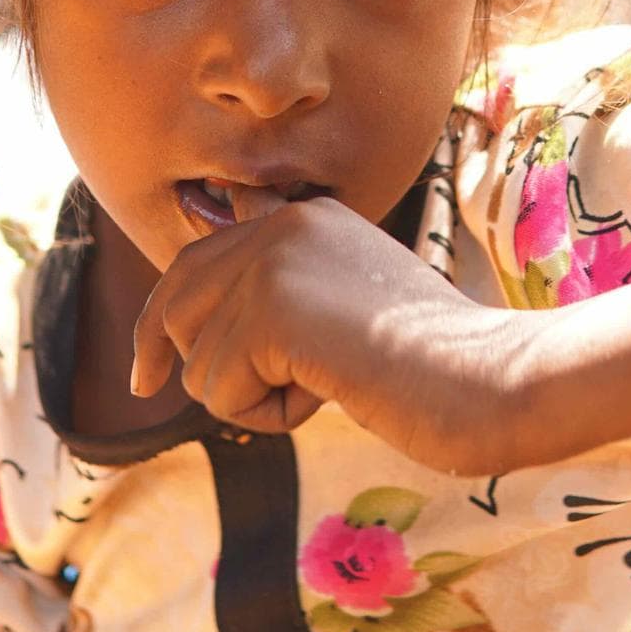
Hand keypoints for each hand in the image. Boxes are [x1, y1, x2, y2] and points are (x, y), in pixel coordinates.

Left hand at [131, 190, 535, 476]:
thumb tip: (190, 319)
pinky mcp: (269, 311)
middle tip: (215, 394)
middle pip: (176, 304)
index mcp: (306, 217)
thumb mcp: (347, 306)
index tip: (145, 369)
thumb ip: (282, 298)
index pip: (200, 256)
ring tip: (331, 383)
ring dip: (253, 397)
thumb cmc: (433, 362)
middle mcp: (282, 225)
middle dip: (191, 364)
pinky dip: (267, 414)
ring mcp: (273, 262)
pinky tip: (328, 395)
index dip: (163, 314)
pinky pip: (218, 390)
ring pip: (197, 360)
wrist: (485, 376)